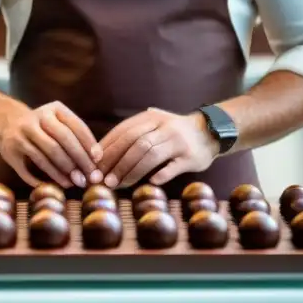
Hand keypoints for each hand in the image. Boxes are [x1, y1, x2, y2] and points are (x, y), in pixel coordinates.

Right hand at [0, 101, 104, 188]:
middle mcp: (36, 117)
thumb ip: (76, 137)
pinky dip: (43, 179)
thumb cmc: (44, 127)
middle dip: (78, 160)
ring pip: (46, 155)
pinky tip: (55, 186)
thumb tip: (96, 161)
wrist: (9, 124)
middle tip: (88, 177)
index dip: (88, 144)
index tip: (98, 161)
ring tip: (74, 183)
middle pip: (62, 140)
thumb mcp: (59, 122)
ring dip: (63, 172)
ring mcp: (21, 133)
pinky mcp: (10, 150)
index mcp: (54, 108)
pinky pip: (29, 169)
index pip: (75, 125)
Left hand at [98, 108, 218, 188]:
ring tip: (117, 185)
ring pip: (150, 154)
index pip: (123, 131)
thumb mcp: (153, 125)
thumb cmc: (172, 133)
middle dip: (115, 161)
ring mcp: (178, 140)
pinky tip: (150, 183)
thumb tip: (98, 153)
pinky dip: (161, 174)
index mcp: (151, 117)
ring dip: (131, 170)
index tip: (92, 163)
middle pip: (134, 142)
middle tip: (102, 179)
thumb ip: (131, 134)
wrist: (210, 132)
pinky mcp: (190, 156)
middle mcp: (163, 126)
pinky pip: (173, 166)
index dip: (107, 147)